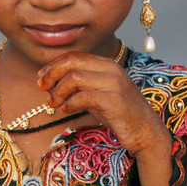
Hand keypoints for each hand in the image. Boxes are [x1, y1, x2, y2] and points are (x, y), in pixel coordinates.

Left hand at [36, 51, 170, 160]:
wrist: (145, 129)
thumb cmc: (119, 113)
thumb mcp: (98, 93)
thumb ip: (79, 85)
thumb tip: (49, 82)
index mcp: (107, 64)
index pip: (74, 55)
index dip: (54, 65)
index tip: (41, 76)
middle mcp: (111, 69)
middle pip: (72, 62)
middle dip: (52, 74)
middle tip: (42, 88)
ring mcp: (114, 83)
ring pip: (74, 78)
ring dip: (59, 91)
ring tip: (55, 103)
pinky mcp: (114, 100)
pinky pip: (82, 96)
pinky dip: (70, 103)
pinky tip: (68, 110)